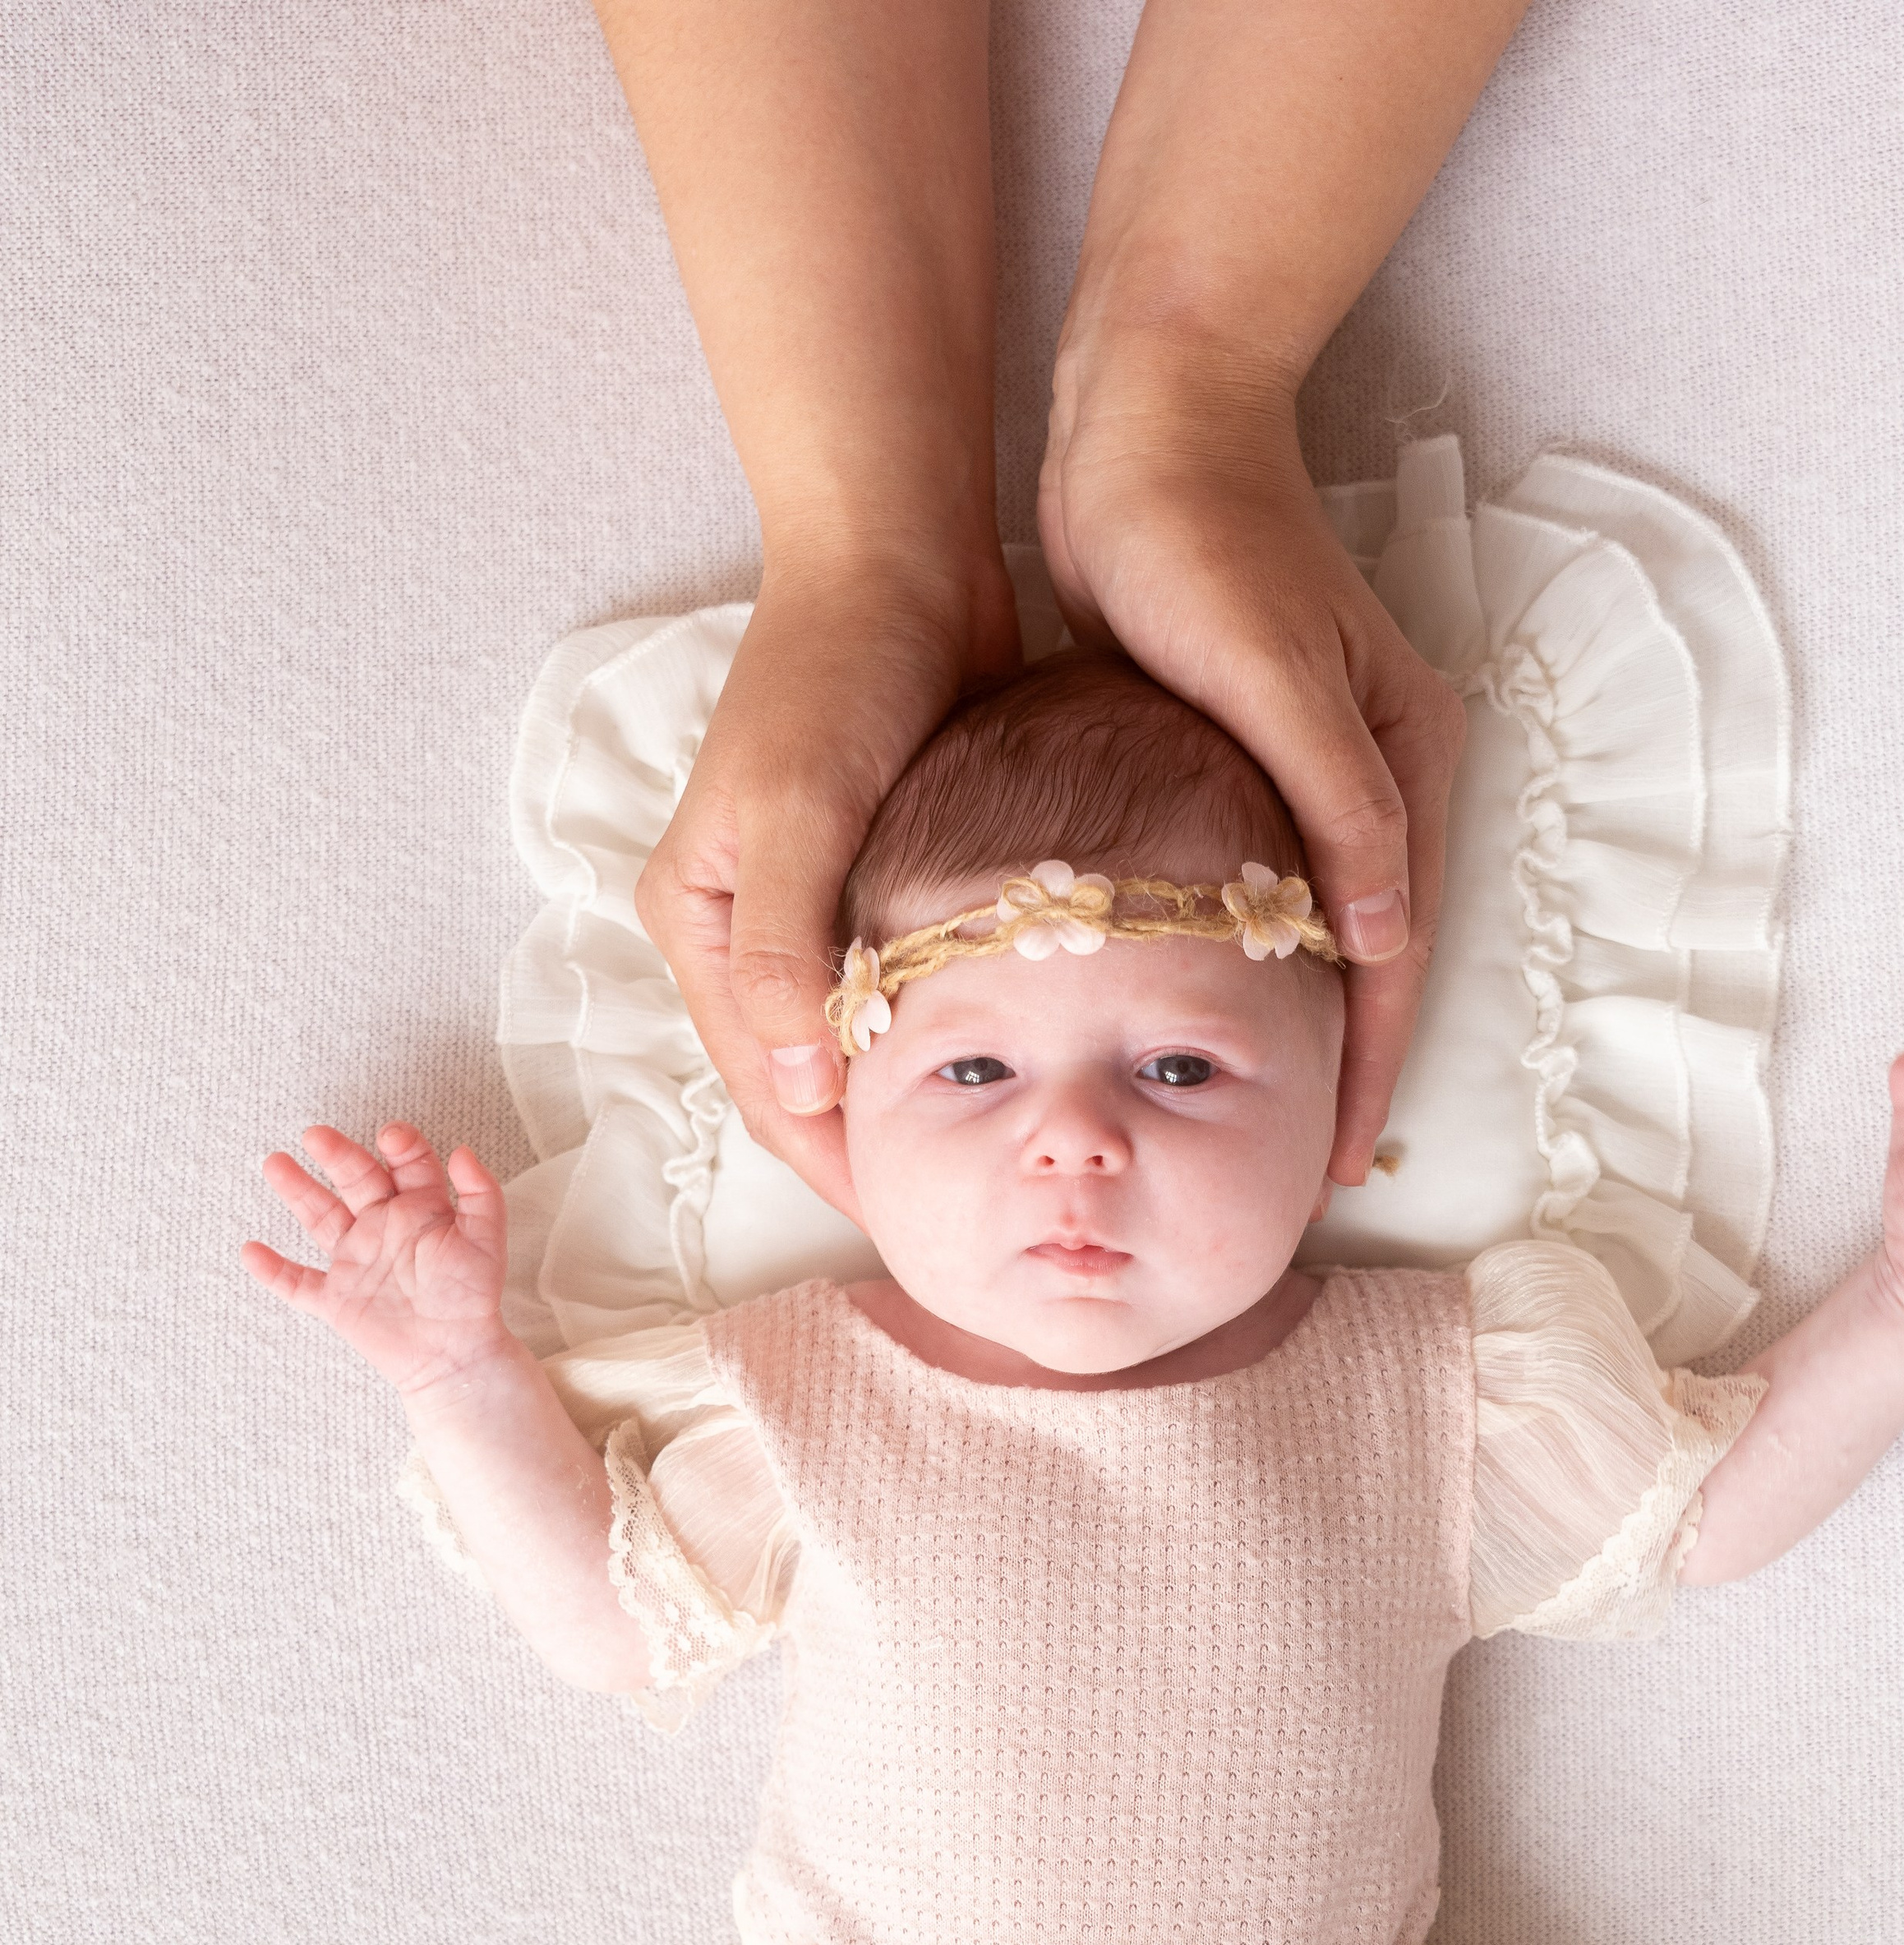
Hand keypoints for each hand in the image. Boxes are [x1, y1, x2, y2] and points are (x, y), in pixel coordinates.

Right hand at [242, 1122, 510, 1395]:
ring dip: (297, 1191)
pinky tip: (250, 1250)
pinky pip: (298, 1284)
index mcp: (421, 1210)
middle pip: (356, 1180)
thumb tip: (463, 1152)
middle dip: (337, 1155)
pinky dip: (273, 1271)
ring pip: (321, 1218)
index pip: (406, 1165)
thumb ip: (481, 1195)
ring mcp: (357, 1262)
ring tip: (275, 1162)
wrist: (456, 1356)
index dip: (400, 1145)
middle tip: (317, 1135)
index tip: (391, 1137)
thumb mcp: (486, 1241)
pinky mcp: (338, 1300)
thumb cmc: (472, 1297)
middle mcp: (385, 1228)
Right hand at [633, 544, 1021, 1211]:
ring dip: (906, 1103)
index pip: (760, 1084)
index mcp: (697, 919)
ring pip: (854, 1043)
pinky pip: (903, 991)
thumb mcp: (800, 809)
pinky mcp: (876, 881)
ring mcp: (808, 906)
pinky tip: (1003, 1077)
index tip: (907, 1225)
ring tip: (981, 1168)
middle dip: (864, 1153)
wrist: (900, 557)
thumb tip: (797, 1082)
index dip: (830, 1162)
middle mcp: (741, 926)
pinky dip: (940, 1039)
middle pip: (799, 1080)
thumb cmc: (839, 670)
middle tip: (955, 1221)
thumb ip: (787, 948)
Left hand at [1038, 371, 1467, 1187]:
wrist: (1144, 428)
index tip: (1338, 1160)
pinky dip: (1255, 964)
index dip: (1373, 1062)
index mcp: (1406, 758)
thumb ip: (1338, 807)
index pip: (1400, 951)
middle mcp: (1381, 774)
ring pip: (1325, 935)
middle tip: (1303, 1173)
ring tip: (1268, 1122)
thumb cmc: (1199, 539)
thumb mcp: (1273, 678)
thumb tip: (1388, 937)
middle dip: (1349, 1066)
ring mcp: (1321, 771)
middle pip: (1377, 957)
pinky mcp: (1255, 762)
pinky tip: (1217, 1020)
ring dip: (1304, 1027)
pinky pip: (1271, 895)